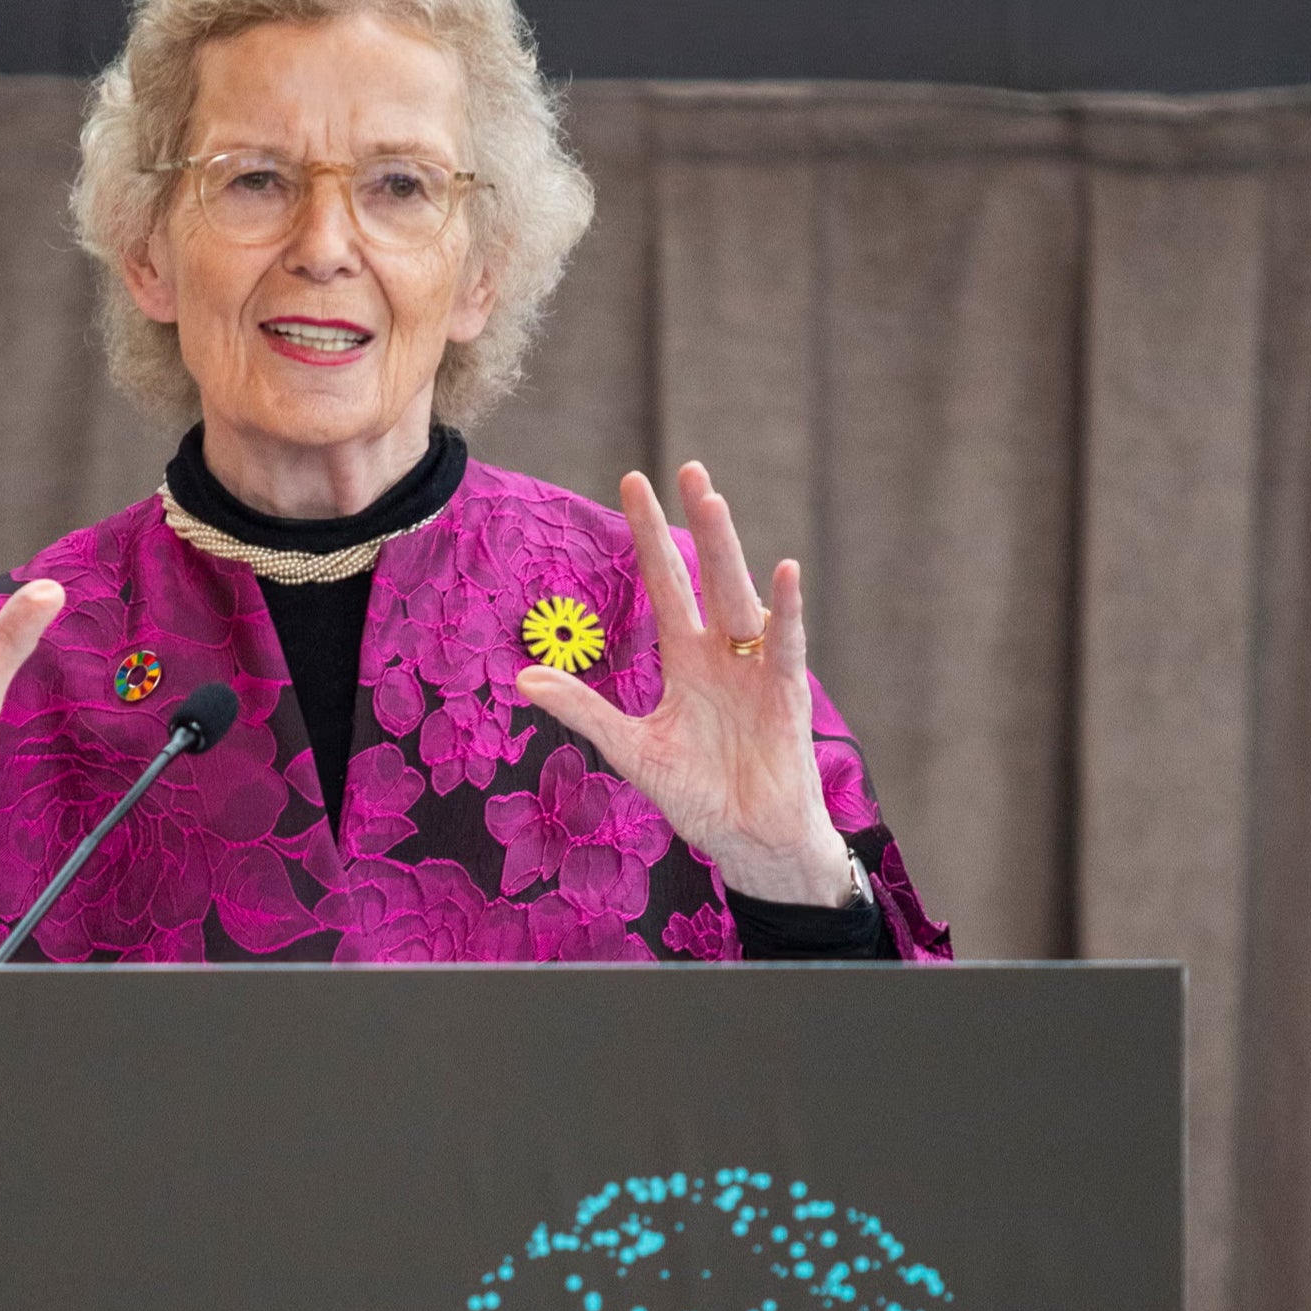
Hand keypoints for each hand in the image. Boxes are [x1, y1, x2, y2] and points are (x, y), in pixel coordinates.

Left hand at [513, 463, 853, 907]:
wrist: (749, 842)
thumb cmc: (699, 795)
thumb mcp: (631, 750)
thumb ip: (584, 711)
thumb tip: (524, 678)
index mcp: (687, 659)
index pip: (666, 582)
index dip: (650, 536)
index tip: (633, 484)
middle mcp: (723, 653)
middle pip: (708, 574)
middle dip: (697, 522)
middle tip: (685, 467)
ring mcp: (756, 670)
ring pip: (742, 595)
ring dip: (728, 549)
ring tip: (714, 500)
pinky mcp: (785, 697)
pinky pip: (784, 645)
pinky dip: (785, 610)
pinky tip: (783, 572)